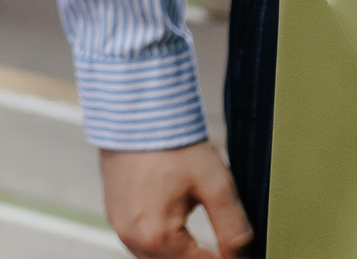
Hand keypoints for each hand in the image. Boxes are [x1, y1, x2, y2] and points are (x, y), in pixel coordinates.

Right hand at [100, 143, 252, 258]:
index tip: (242, 253)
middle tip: (224, 248)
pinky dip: (161, 242)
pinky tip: (176, 227)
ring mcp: (120, 226)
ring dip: (181, 254)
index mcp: (157, 236)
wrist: (134, 113)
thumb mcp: (215, 185)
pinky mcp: (114, 214)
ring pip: (157, 258)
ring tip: (202, 242)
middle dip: (201, 258)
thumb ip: (233, 229)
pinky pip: (141, 243)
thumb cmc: (174, 145)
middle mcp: (133, 238)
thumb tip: (242, 257)